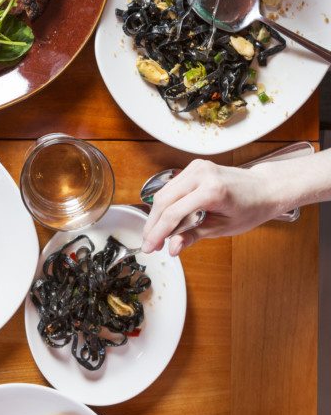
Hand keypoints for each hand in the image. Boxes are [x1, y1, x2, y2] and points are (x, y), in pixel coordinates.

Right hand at [141, 159, 282, 255]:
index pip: (173, 213)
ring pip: (164, 192)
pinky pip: (172, 186)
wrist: (265, 188)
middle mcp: (201, 173)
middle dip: (153, 224)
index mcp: (212, 190)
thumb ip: (193, 236)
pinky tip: (165, 219)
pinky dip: (166, 203)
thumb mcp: (223, 228)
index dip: (158, 233)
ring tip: (156, 235)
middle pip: (163, 200)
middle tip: (149, 243)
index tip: (149, 247)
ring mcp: (196, 167)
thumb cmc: (251, 208)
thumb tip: (172, 247)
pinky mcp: (194, 167)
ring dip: (156, 215)